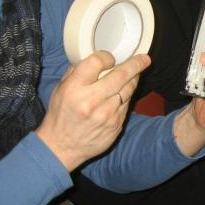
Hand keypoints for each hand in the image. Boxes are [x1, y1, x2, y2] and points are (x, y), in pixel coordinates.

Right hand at [37, 51, 150, 171]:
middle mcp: (91, 100)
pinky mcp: (116, 125)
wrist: (62, 147)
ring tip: (135, 74)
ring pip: (128, 89)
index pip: (96, 62)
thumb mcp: (60, 90)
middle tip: (144, 59)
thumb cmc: (61, 115)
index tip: (111, 58)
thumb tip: (97, 58)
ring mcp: (106, 114)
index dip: (107, 57)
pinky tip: (124, 92)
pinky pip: (126, 104)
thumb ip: (77, 72)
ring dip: (134, 79)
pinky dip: (126, 96)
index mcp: (74, 88)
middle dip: (136, 64)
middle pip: (121, 74)